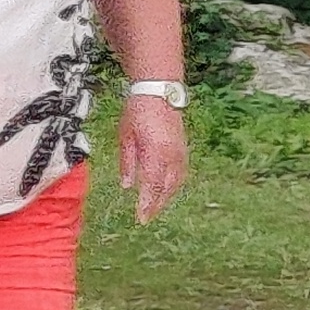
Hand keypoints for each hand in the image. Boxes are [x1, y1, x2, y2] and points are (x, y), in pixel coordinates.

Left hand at [118, 92, 189, 222]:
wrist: (158, 91)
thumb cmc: (137, 111)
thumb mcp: (125, 135)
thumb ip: (127, 162)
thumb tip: (126, 186)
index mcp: (155, 152)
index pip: (152, 185)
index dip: (147, 204)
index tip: (141, 217)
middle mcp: (172, 155)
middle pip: (166, 188)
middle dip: (157, 205)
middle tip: (146, 218)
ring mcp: (181, 151)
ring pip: (177, 182)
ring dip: (167, 197)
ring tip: (155, 208)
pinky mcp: (184, 148)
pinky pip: (181, 173)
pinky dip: (174, 185)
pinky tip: (167, 191)